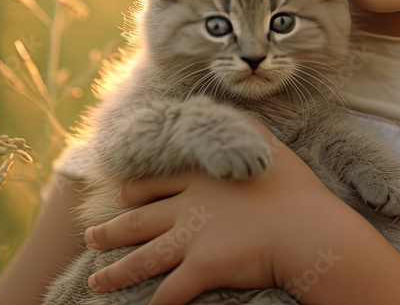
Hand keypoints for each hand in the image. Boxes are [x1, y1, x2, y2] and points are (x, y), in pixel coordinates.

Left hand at [83, 116, 356, 304]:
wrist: (308, 229)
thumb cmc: (297, 190)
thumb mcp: (271, 147)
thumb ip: (248, 130)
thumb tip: (233, 113)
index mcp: (200, 177)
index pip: (153, 183)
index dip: (133, 193)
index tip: (122, 198)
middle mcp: (188, 206)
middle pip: (136, 220)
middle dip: (109, 231)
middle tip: (91, 237)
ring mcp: (192, 238)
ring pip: (141, 259)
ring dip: (115, 274)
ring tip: (96, 282)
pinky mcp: (201, 268)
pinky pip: (168, 294)